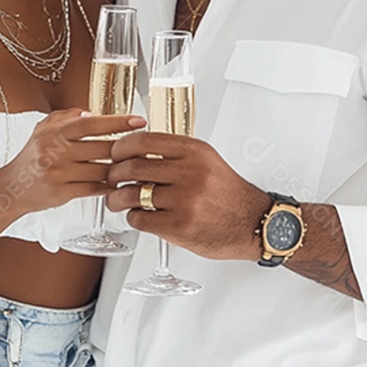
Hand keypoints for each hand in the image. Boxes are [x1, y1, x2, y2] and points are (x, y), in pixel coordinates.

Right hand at [4, 108, 146, 216]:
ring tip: (132, 167)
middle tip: (143, 148)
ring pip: (101, 170)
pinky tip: (115, 184)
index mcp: (54, 132)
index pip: (91, 123)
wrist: (12, 187)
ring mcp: (58, 173)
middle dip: (125, 149)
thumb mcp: (44, 129)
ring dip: (119, 170)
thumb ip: (68, 116)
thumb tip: (93, 112)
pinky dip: (107, 186)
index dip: (118, 122)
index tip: (139, 121)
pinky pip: (94, 188)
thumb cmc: (33, 156)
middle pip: (102, 148)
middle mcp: (55, 151)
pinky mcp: (61, 193)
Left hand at [104, 131, 271, 260]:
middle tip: (111, 179)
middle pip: (133, 167)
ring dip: (117, 198)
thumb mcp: (207, 161)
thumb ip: (176, 154)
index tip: (115, 154)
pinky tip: (138, 216)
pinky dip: (132, 218)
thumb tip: (137, 152)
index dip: (121, 147)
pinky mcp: (179, 226)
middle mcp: (190, 173)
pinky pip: (140, 219)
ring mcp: (184, 201)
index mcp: (195, 152)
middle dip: (114, 174)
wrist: (254, 223)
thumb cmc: (229, 194)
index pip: (144, 140)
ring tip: (116, 200)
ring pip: (132, 195)